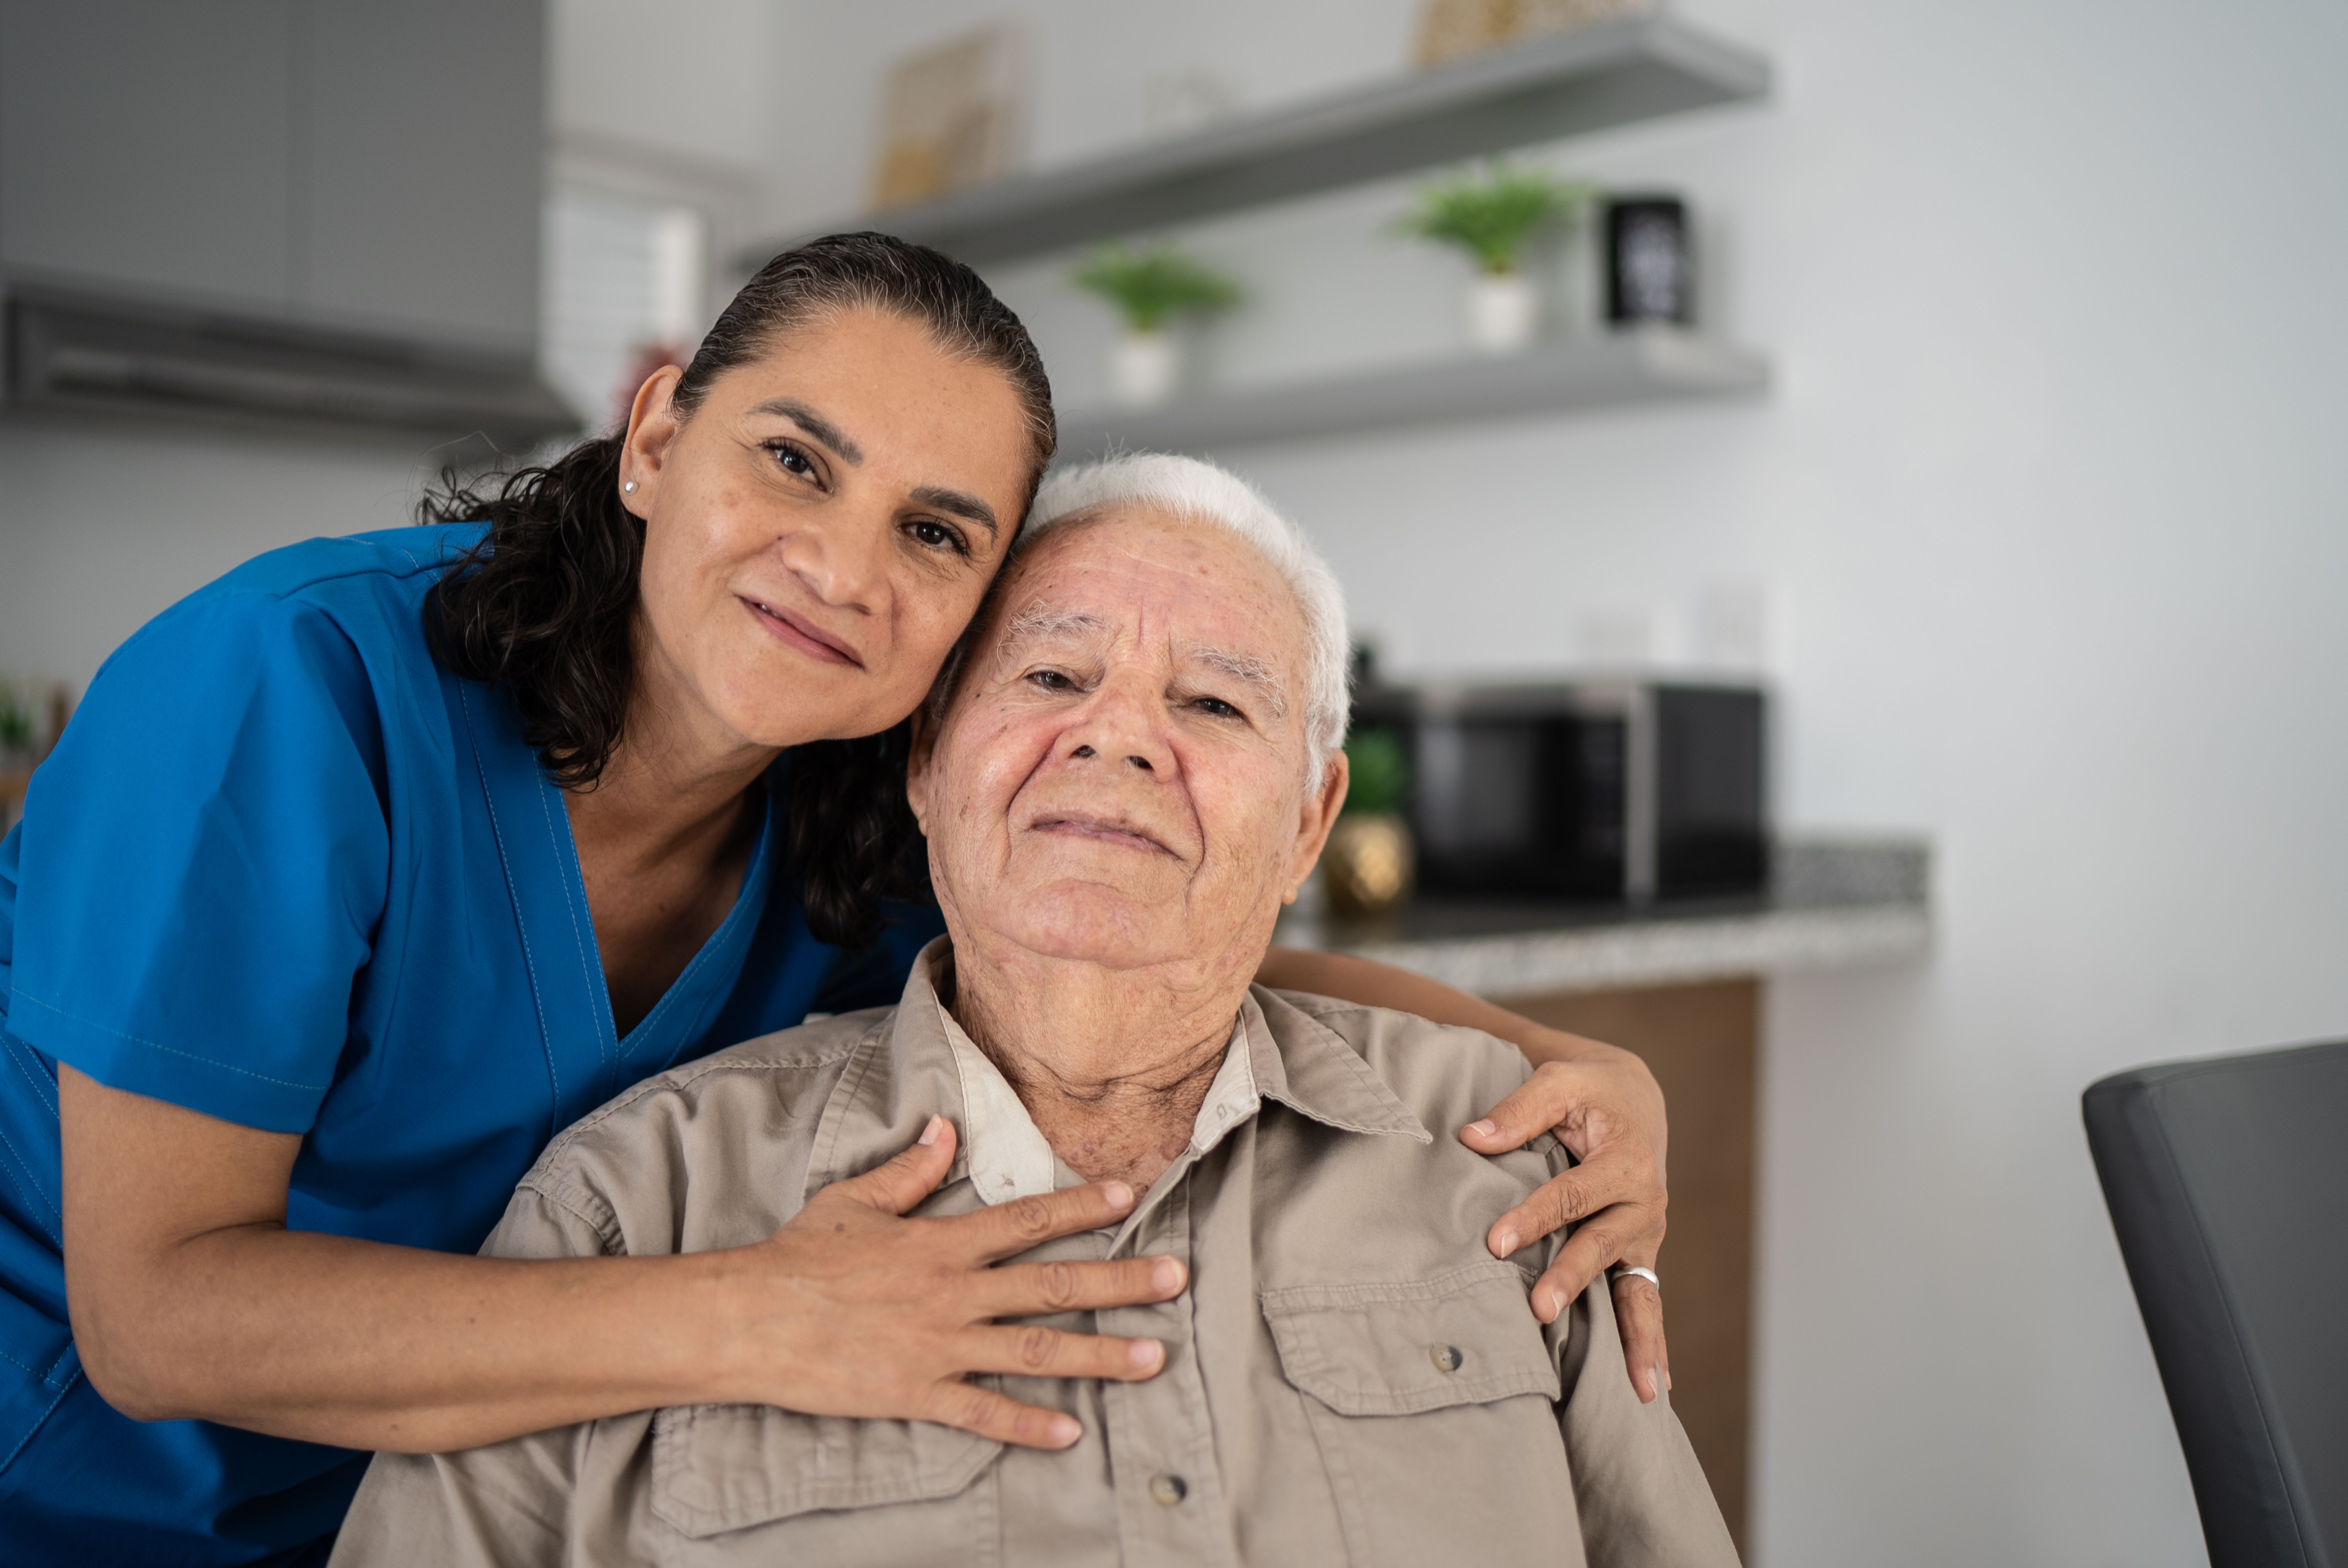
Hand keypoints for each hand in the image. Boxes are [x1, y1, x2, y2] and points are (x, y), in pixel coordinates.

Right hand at [724, 1115, 1186, 1447]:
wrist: (750, 1320)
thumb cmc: (800, 1257)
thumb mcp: (855, 1200)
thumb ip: (909, 1168)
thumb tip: (947, 1129)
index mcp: (940, 1243)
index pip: (1026, 1218)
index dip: (1080, 1205)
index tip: (1129, 1195)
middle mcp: (951, 1293)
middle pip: (1051, 1285)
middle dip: (1120, 1281)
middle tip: (1176, 1278)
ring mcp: (939, 1347)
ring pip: (1034, 1351)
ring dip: (1099, 1355)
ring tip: (1154, 1357)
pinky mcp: (917, 1394)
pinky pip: (983, 1413)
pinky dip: (1028, 1426)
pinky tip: (1071, 1432)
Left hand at [1461, 1048, 1671, 1402]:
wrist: (1633, 1099)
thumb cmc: (1588, 1091)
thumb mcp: (1558, 1082)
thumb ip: (1518, 1110)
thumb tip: (1472, 1138)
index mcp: (1626, 1158)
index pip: (1574, 1194)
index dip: (1534, 1217)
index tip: (1495, 1243)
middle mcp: (1644, 1202)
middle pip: (1602, 1245)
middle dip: (1569, 1278)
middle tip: (1537, 1309)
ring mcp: (1645, 1235)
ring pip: (1638, 1290)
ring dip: (1633, 1338)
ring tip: (1634, 1388)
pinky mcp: (1640, 1255)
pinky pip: (1647, 1303)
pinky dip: (1651, 1343)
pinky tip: (1653, 1388)